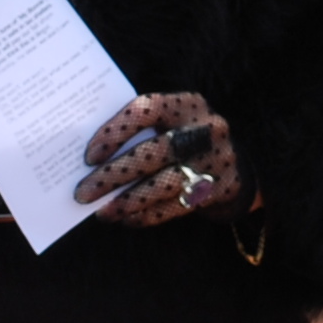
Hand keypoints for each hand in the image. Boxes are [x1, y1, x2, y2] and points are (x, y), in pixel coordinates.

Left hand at [77, 92, 241, 227]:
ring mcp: (217, 159)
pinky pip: (178, 205)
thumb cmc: (187, 142)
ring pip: (166, 183)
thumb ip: (142, 133)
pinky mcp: (222, 188)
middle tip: (83, 192)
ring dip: (129, 200)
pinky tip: (127, 218)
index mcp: (186, 104)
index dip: (116, 131)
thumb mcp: (173, 124)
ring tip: (103, 212)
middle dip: (113, 175)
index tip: (89, 156)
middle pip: (153, 152)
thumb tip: (93, 160)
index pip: (147, 109)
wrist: (239, 166)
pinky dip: (148, 214)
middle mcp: (205, 129)